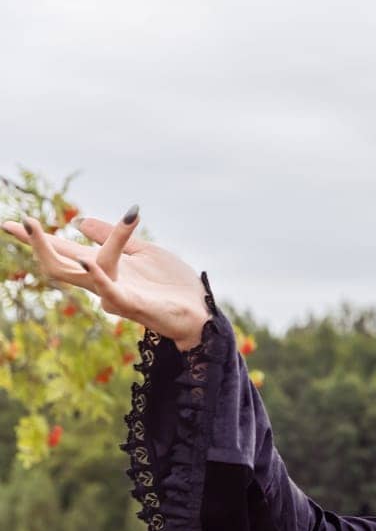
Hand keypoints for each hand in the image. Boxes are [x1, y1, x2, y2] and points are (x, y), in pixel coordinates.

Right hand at [2, 206, 209, 349]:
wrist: (201, 309)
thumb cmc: (173, 285)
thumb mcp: (143, 251)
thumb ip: (114, 237)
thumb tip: (78, 220)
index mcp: (103, 266)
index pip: (63, 249)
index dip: (36, 237)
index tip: (9, 222)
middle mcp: (101, 281)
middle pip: (58, 264)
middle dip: (36, 244)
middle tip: (18, 222)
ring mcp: (113, 294)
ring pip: (75, 274)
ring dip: (56, 251)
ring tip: (36, 227)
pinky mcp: (132, 305)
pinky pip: (109, 290)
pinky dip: (97, 275)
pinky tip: (86, 260)